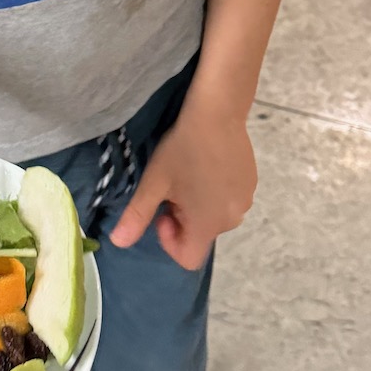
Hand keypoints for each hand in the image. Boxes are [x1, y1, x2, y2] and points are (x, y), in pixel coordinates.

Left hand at [108, 102, 256, 270]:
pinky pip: (229, 201)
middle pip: (201, 236)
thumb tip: (118, 243)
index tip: (163, 210)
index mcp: (208, 224)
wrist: (217, 112)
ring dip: (199, 205)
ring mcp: (246, 200)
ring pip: (215, 217)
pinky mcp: (252, 183)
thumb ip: (137, 216)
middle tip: (174, 186)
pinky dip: (216, 193)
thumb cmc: (182, 148)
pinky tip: (208, 165)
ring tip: (191, 174)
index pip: (188, 258)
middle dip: (183, 218)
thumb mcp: (154, 182)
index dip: (170, 240)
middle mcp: (232, 219)